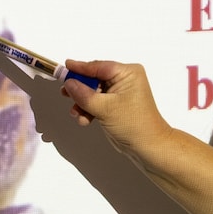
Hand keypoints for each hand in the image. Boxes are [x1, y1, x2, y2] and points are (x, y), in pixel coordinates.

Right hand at [60, 60, 175, 166]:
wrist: (147, 147)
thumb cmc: (134, 124)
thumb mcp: (105, 108)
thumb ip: (84, 95)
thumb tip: (68, 83)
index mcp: (128, 73)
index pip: (99, 66)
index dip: (80, 67)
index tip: (65, 66)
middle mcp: (125, 80)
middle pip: (94, 78)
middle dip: (80, 89)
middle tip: (65, 93)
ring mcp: (120, 93)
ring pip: (93, 92)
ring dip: (83, 103)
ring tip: (76, 113)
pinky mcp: (116, 105)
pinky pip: (97, 102)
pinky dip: (89, 109)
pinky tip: (84, 119)